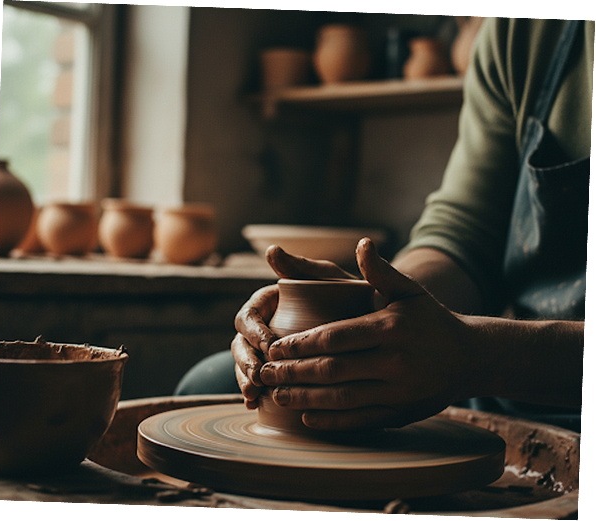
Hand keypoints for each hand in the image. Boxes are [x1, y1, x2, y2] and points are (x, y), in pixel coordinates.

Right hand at [232, 245, 355, 407]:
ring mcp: (271, 350)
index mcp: (270, 302)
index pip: (248, 316)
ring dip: (245, 381)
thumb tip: (270, 250)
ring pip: (246, 365)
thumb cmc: (350, 295)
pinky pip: (261, 383)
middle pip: (241, 344)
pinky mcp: (281, 370)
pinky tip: (258, 407)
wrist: (375, 323)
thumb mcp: (329, 279)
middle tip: (257, 378)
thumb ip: (302, 266)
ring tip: (254, 396)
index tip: (268, 347)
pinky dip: (256, 395)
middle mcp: (265, 326)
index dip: (252, 333)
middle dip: (244, 362)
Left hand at [258, 238, 476, 429]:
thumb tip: (362, 243)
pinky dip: (332, 421)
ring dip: (304, 398)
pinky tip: (307, 417)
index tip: (276, 347)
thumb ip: (381, 271)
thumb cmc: (432, 319)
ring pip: (342, 399)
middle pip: (333, 370)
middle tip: (265, 372)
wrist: (471, 357)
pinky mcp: (402, 414)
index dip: (301, 344)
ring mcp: (399, 392)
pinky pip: (361, 420)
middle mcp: (395, 362)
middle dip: (293, 373)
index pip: (335, 338)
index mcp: (391, 328)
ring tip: (276, 394)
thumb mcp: (410, 290)